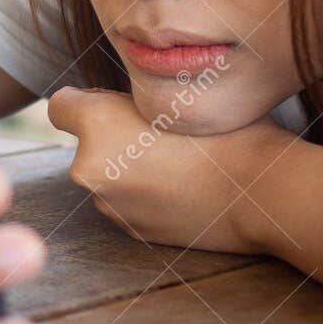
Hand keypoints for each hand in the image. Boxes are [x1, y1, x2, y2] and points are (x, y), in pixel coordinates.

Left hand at [46, 86, 281, 253]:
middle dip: (110, 133)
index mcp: (96, 126)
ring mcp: (109, 206)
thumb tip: (109, 103)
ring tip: (177, 158)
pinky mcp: (131, 231)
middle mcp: (89, 170)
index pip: (61, 105)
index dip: (87, 100)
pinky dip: (144, 192)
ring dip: (126, 165)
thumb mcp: (173, 92)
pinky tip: (181, 186)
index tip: (116, 102)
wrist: (261, 194)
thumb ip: (128, 97)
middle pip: (87, 140)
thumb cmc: (227, 133)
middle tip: (160, 129)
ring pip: (106, 171)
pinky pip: (126, 200)